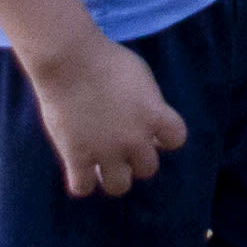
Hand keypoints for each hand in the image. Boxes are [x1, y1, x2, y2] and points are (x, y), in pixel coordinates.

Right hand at [24, 32, 186, 199]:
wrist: (69, 59)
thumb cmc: (104, 60)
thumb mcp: (140, 76)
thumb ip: (149, 102)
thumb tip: (150, 122)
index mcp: (155, 114)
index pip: (176, 139)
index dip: (164, 136)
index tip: (149, 128)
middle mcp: (135, 137)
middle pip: (148, 168)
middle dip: (136, 158)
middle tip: (119, 143)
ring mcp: (105, 150)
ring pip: (118, 186)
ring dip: (113, 176)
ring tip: (101, 163)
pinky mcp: (76, 156)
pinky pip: (82, 187)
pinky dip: (81, 180)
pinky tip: (77, 165)